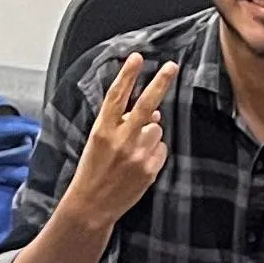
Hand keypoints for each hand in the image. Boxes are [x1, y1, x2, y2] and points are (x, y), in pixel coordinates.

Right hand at [63, 54, 179, 225]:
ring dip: (150, 134)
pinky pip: (161, 148)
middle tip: (171, 66)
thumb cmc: (93, 171)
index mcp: (102, 130)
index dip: (127, 75)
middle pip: (144, 105)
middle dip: (159, 83)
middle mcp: (120, 140)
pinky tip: (139, 163)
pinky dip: (154, 152)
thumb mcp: (98, 141)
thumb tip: (153, 112)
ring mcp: (137, 155)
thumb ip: (121, 124)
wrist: (92, 205)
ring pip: (156, 129)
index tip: (136, 57)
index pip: (116, 96)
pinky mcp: (149, 169)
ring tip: (133, 151)